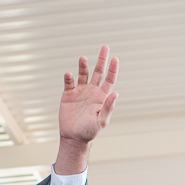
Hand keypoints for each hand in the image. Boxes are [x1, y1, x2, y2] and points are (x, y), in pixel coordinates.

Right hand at [56, 46, 119, 174]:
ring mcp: (80, 91)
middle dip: (101, 60)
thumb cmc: (90, 131)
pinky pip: (69, 82)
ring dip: (83, 66)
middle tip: (105, 47)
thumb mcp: (101, 121)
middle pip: (98, 72)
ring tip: (83, 58)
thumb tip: (116, 93)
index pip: (109, 79)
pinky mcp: (68, 94)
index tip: (115, 58)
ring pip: (83, 74)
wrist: (74, 137)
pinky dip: (69, 77)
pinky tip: (69, 74)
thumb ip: (108, 107)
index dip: (113, 69)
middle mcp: (92, 91)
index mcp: (102, 96)